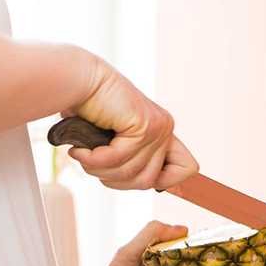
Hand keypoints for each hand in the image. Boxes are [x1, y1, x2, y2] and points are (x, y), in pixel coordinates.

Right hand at [63, 63, 198, 190]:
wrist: (78, 82)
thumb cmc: (89, 110)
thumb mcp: (114, 142)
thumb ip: (129, 161)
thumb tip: (138, 184)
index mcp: (163, 133)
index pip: (186, 169)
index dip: (162, 181)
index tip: (126, 175)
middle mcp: (165, 129)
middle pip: (147, 182)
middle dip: (113, 180)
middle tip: (91, 164)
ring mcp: (158, 127)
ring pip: (130, 174)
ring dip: (98, 170)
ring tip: (82, 156)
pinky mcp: (143, 125)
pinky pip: (118, 159)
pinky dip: (93, 160)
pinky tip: (79, 151)